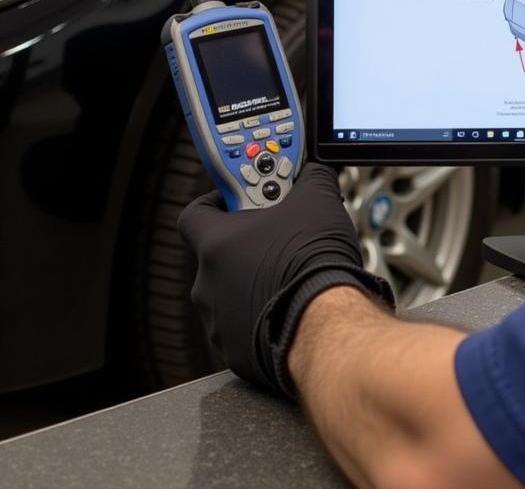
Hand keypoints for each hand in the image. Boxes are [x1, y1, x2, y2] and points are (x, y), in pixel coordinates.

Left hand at [178, 162, 394, 396]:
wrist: (327, 324)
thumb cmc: (313, 264)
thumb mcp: (318, 201)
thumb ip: (310, 179)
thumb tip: (315, 173)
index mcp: (216, 244)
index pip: (194, 214)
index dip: (215, 202)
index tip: (236, 199)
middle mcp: (207, 285)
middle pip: (218, 257)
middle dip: (247, 248)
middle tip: (279, 240)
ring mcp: (218, 322)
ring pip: (231, 295)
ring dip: (254, 284)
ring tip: (290, 277)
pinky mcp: (235, 353)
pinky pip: (244, 329)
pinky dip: (263, 318)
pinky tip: (291, 308)